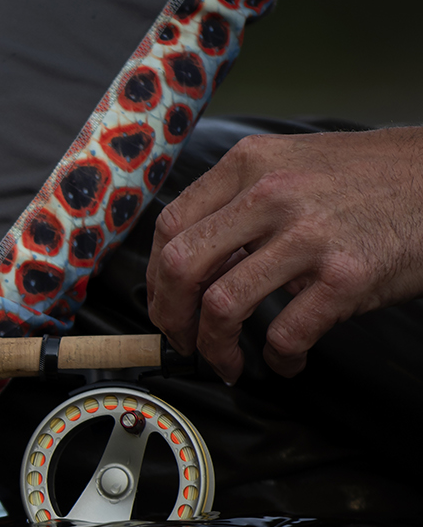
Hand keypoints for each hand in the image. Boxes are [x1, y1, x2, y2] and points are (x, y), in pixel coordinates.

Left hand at [146, 127, 422, 383]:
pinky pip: (286, 333)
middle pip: (181, 267)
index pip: (171, 226)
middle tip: (182, 341)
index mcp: (249, 165)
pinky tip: (287, 361)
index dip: (156, 276)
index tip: (165, 303)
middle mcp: (271, 195)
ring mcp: (308, 235)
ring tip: (228, 362)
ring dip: (216, 348)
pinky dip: (279, 359)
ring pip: (222, 307)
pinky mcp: (346, 276)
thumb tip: (192, 258)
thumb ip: (241, 201)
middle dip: (170, 318)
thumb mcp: (293, 164)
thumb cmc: (370, 179)